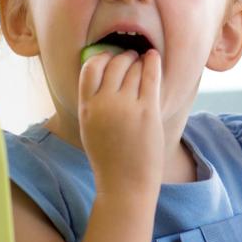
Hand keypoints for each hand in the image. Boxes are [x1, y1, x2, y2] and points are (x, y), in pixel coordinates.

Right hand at [78, 49, 163, 192]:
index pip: (90, 68)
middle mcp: (104, 104)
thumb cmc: (109, 158)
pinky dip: (153, 63)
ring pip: (133, 68)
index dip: (102, 57)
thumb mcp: (89, 128)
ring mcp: (127, 106)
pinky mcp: (148, 111)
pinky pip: (151, 77)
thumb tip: (103, 76)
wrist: (125, 184)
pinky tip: (155, 57)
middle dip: (123, 56)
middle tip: (131, 57)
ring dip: (139, 60)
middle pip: (114, 64)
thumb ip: (92, 103)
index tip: (110, 56)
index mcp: (86, 108)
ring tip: (143, 60)